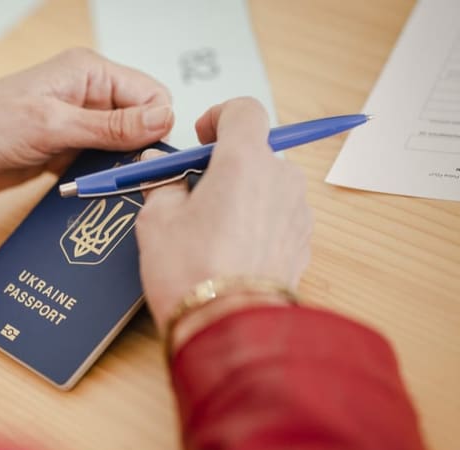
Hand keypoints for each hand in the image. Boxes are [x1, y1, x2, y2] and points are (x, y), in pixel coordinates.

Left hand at [0, 48, 172, 199]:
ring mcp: (76, 126)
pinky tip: (95, 195)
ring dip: (120, 171)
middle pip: (141, 123)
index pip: (151, 95)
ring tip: (113, 192)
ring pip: (122, 149)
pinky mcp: (64, 152)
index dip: (159, 126)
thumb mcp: (52, 125)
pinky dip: (100, 181)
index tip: (156, 159)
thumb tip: (163, 118)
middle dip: (142, 152)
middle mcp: (87, 96)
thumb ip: (110, 126)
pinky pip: (98, 166)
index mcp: (89, 73)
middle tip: (135, 182)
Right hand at [134, 97, 312, 344]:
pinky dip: (256, 223)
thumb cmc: (190, 271)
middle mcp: (280, 178)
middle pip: (256, 151)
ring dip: (242, 195)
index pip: (243, 110)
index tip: (199, 138)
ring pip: (268, 186)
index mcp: (243, 160)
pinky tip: (229, 251)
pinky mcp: (302, 243)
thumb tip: (158, 170)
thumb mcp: (156, 221)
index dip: (219, 117)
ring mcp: (297, 212)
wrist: (230, 328)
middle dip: (226, 164)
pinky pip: (278, 217)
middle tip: (193, 191)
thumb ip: (160, 184)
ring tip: (209, 229)